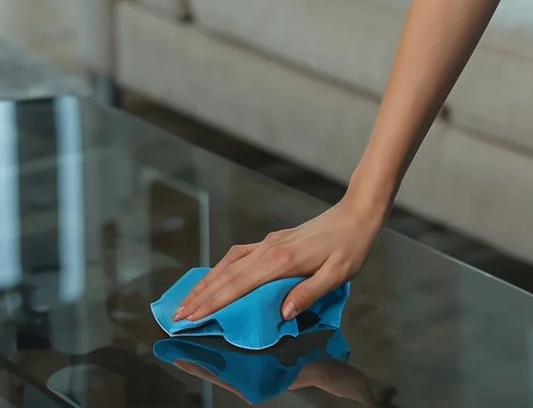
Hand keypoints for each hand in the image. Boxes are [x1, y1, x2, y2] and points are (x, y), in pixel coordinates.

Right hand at [168, 197, 381, 324]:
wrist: (356, 214)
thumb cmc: (350, 247)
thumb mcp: (337, 274)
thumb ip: (308, 293)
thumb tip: (282, 314)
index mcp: (282, 261)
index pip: (238, 286)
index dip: (213, 303)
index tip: (192, 318)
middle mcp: (268, 250)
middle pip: (226, 276)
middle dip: (199, 297)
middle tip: (177, 316)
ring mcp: (268, 243)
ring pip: (228, 264)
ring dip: (206, 283)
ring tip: (187, 300)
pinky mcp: (272, 241)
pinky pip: (238, 256)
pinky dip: (220, 268)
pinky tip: (215, 276)